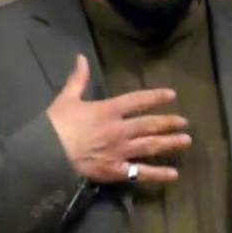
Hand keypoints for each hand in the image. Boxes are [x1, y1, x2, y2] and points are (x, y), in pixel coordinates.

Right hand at [46, 54, 190, 183]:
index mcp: (109, 110)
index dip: (155, 97)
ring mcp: (120, 151)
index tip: (171, 95)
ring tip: (186, 141)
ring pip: (150, 146)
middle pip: (150, 125)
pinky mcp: (116, 171)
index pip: (137, 101)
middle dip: (169, 123)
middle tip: (185, 122)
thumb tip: (81, 57)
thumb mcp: (67, 97)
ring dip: (170, 144)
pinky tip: (173, 175)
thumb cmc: (56, 125)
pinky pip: (140, 173)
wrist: (45, 155)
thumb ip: (78, 78)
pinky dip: (157, 174)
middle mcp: (120, 130)